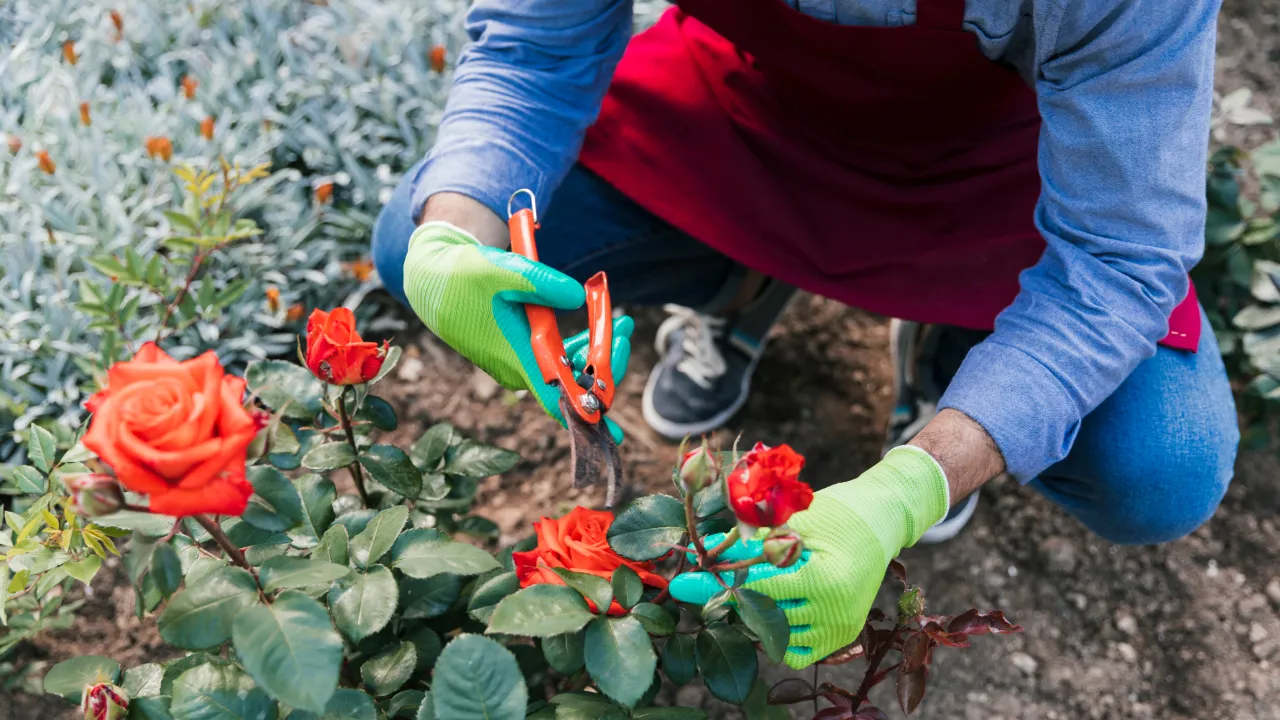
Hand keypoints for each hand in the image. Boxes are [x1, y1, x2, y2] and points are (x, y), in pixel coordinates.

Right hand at [402, 221, 631, 441]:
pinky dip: (577, 349)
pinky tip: (594, 328)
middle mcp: (518, 369)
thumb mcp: (502, 270)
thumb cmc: (464, 277)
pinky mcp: (519, 355)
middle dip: (605, 362)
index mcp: (516, 357)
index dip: (586, 416)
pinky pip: (556, 363)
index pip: (556, 399)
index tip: (612, 433)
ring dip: (594, 353)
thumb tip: (579, 296)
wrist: (434, 280)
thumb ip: (542, 283)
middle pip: (572, 383)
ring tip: (620, 323)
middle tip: (624, 329)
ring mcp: (519, 364)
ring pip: (567, 372)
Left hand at [668, 447, 950, 667]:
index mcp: (824, 580)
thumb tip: (707, 555)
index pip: (759, 590)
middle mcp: (835, 612)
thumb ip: (752, 544)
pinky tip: (772, 608)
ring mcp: (841, 629)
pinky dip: (778, 636)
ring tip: (749, 588)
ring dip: (755, 616)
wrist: (882, 519)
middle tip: (707, 586)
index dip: (718, 585)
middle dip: (732, 599)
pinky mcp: (843, 635)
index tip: (685, 585)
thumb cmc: (837, 511)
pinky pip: (798, 652)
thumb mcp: (793, 522)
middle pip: (764, 616)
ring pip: (777, 637)